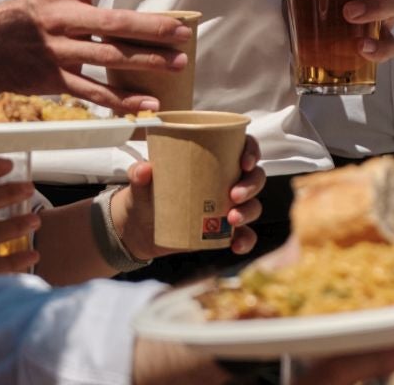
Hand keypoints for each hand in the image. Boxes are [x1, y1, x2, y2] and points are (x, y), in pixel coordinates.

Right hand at [0, 0, 194, 110]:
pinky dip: (122, 101)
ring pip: (107, 57)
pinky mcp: (53, 80)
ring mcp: (57, 50)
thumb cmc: (24, 20)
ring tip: (177, 64)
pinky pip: (93, 92)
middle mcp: (61, 18)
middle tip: (182, 32)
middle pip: (113, 21)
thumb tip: (135, 12)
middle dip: (151, 27)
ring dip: (146, 62)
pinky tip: (147, 103)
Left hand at [119, 136, 266, 260]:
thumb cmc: (146, 195)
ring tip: (232, 219)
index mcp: (212, 160)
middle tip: (234, 195)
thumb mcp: (140, 183)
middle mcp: (226, 181)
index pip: (242, 148)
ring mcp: (227, 206)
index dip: (251, 151)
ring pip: (253, 205)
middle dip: (251, 185)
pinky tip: (236, 245)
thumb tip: (143, 169)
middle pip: (254, 177)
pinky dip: (245, 240)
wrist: (139, 229)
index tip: (244, 162)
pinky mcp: (223, 231)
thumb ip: (139, 174)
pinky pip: (244, 235)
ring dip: (249, 211)